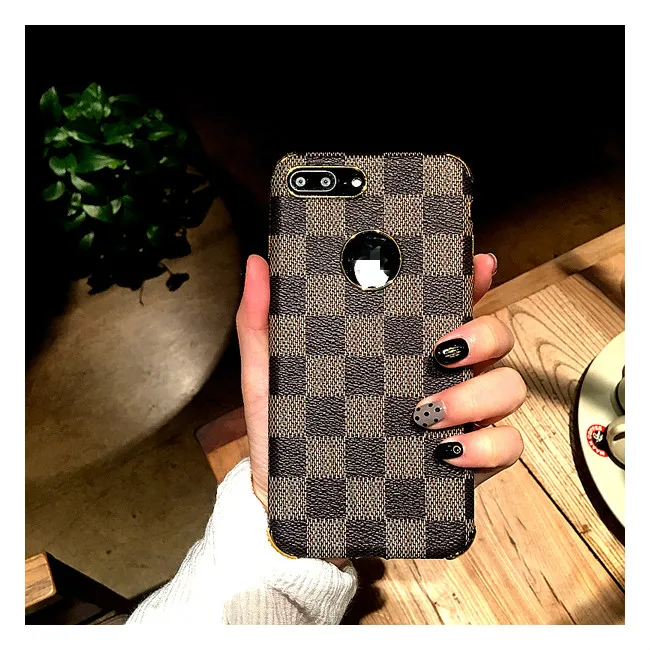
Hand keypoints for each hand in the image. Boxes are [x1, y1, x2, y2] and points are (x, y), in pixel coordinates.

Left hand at [235, 252, 525, 510]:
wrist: (294, 509)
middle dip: (485, 333)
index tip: (475, 264)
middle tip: (444, 349)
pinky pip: (505, 446)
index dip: (471, 278)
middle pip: (493, 337)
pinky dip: (488, 445)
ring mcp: (456, 419)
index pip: (446, 303)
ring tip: (428, 411)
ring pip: (506, 387)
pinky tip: (447, 451)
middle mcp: (437, 377)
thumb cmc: (287, 439)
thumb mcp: (270, 379)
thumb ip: (263, 323)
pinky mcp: (465, 462)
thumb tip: (258, 264)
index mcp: (400, 350)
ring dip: (480, 393)